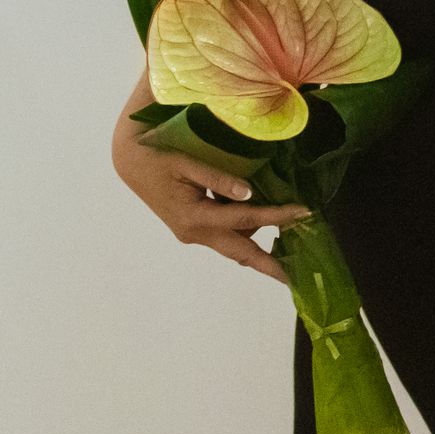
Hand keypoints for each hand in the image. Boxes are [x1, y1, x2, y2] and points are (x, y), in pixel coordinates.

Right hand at [110, 104, 303, 280]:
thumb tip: (248, 193)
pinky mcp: (192, 229)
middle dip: (269, 265)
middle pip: (240, 252)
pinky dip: (242, 227)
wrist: (132, 162)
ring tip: (283, 221)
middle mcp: (194, 232)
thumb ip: (217, 179)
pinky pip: (224, 234)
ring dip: (258, 237)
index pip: (245, 219)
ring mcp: (192, 234)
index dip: (276, 216)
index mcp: (194, 217)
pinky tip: (253, 209)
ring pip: (233, 243)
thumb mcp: (188, 163)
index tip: (303, 212)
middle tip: (295, 276)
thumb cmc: (159, 157)